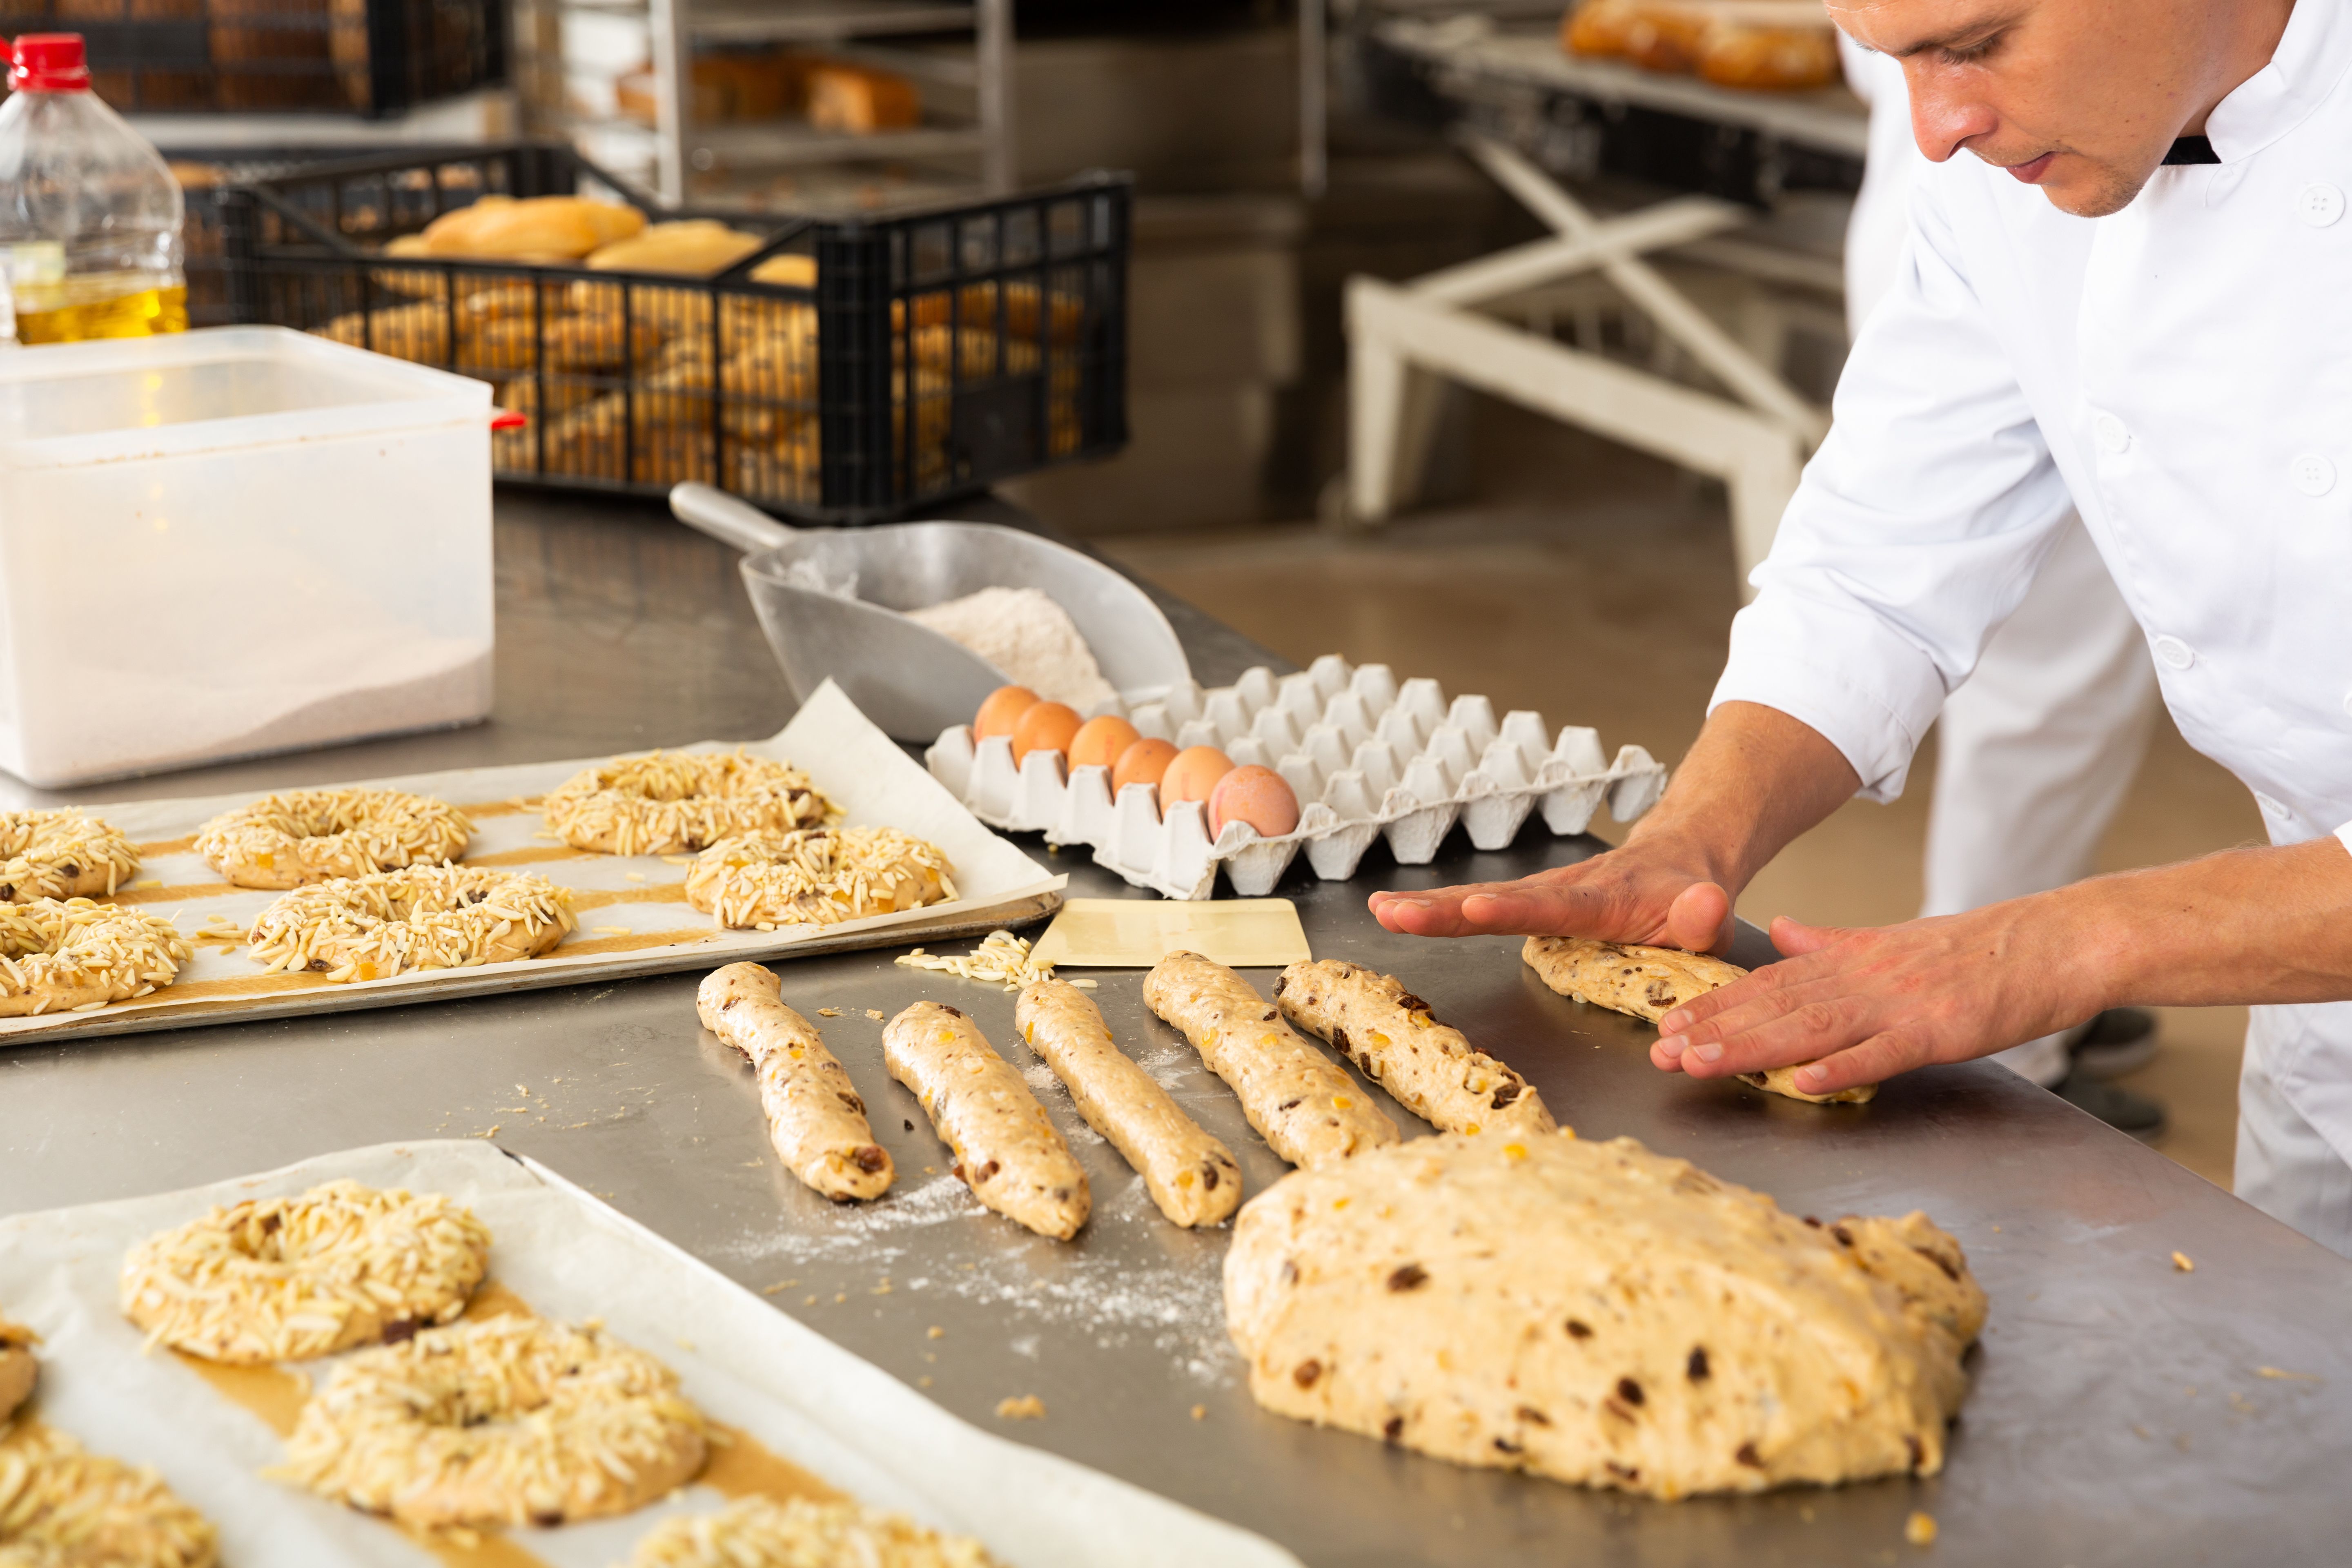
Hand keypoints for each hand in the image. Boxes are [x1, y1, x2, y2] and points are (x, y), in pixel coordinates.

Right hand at [1368, 835, 1736, 951]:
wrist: (1683, 857)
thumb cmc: (1692, 892)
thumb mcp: (1709, 907)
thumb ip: (1704, 912)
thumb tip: (1705, 907)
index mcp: (1600, 899)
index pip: (1551, 907)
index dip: (1511, 910)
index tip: (1472, 909)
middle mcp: (1559, 892)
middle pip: (1493, 899)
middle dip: (1440, 908)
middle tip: (1392, 913)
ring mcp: (1540, 897)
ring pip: (1475, 900)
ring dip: (1427, 909)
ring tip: (1381, 913)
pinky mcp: (1528, 905)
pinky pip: (1477, 909)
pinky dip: (1436, 913)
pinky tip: (1396, 915)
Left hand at [1651, 902, 2101, 1093]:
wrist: (2056, 940)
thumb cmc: (1980, 949)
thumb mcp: (1892, 940)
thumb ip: (1831, 941)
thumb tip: (1781, 933)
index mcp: (1852, 960)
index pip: (1769, 983)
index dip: (1715, 1004)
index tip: (1668, 1021)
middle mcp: (1865, 979)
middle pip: (1776, 1005)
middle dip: (1715, 1030)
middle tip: (1661, 1050)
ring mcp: (1901, 1004)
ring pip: (1813, 1026)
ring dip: (1753, 1047)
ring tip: (1702, 1063)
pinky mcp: (1941, 1029)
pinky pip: (1883, 1052)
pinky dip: (1842, 1067)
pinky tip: (1802, 1081)